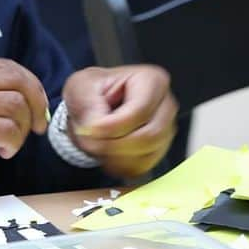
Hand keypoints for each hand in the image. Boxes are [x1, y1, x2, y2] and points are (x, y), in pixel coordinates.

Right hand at [0, 59, 49, 205]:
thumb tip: (33, 91)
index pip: (8, 66)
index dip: (32, 86)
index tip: (37, 109)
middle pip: (17, 81)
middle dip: (36, 106)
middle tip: (36, 128)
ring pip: (15, 105)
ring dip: (22, 129)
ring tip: (9, 143)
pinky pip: (6, 130)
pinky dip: (13, 144)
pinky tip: (1, 152)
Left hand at [62, 65, 176, 180]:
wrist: (93, 107)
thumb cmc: (92, 90)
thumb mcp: (81, 86)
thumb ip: (88, 104)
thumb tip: (96, 127)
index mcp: (152, 81)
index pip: (140, 111)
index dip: (113, 126)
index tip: (91, 129)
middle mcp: (165, 106)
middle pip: (149, 136)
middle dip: (115, 144)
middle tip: (91, 140)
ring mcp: (166, 130)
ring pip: (146, 155)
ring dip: (115, 156)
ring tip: (96, 144)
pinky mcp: (158, 150)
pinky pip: (142, 167)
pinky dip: (119, 166)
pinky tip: (106, 153)